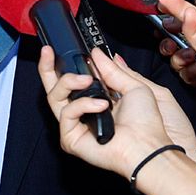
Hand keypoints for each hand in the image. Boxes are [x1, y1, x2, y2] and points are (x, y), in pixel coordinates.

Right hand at [38, 46, 174, 178]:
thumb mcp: (133, 86)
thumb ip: (112, 69)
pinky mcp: (72, 139)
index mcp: (97, 99)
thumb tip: (96, 53)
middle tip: (47, 52)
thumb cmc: (146, 123)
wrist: (148, 145)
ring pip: (54, 97)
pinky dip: (82, 105)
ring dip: (69, 82)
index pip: (71, 81)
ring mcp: (76, 125)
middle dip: (47, 68)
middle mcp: (83, 112)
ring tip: (87, 80)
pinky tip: (101, 106)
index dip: (61, 65)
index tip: (55, 49)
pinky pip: (66, 114)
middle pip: (54, 89)